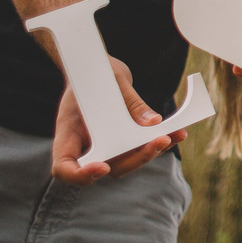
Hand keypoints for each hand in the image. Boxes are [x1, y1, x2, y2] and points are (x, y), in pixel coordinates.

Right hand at [51, 56, 185, 185]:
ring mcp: (103, 145)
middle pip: (106, 167)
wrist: (97, 67)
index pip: (64, 167)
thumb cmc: (95, 71)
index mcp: (68, 132)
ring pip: (126, 161)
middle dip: (135, 159)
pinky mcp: (121, 141)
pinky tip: (177, 133)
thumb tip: (154, 123)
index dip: (81, 175)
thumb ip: (130, 103)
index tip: (102, 166)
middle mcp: (84, 145)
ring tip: (174, 135)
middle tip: (159, 142)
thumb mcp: (112, 80)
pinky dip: (157, 142)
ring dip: (151, 152)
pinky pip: (138, 148)